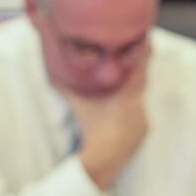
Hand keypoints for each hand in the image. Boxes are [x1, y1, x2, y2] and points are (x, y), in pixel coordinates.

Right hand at [59, 62, 148, 189]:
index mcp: (128, 92)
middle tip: (130, 56)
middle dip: (136, 68)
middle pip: (142, 79)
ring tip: (125, 82)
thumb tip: (50, 71)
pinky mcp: (145, 128)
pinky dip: (132, 109)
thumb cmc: (91, 127)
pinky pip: (139, 113)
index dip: (142, 52)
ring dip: (133, 90)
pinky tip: (124, 109)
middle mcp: (139, 102)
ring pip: (140, 97)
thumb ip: (65, 87)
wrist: (105, 156)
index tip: (144, 39)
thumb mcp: (77, 104)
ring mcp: (144, 116)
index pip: (140, 66)